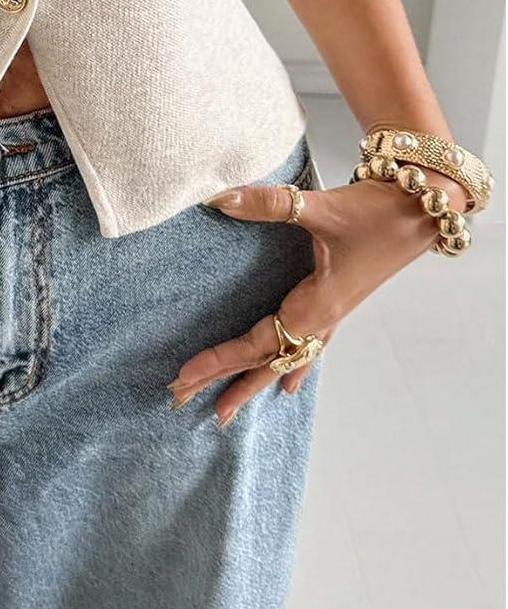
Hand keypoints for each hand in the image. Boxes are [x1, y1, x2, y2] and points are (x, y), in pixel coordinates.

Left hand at [167, 169, 461, 425]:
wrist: (425, 207)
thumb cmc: (379, 212)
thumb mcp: (322, 208)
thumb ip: (270, 204)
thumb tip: (220, 199)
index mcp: (318, 305)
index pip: (260, 342)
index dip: (221, 359)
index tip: (186, 375)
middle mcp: (324, 317)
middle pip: (268, 360)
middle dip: (227, 381)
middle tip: (184, 400)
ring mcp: (333, 313)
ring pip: (287, 358)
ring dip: (254, 380)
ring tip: (227, 409)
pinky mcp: (338, 300)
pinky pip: (310, 345)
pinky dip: (292, 365)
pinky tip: (289, 385)